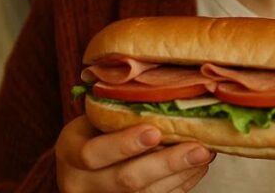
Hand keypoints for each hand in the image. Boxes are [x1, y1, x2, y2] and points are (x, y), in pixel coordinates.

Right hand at [56, 116, 214, 191]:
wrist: (81, 167)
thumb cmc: (93, 132)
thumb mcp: (92, 118)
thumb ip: (117, 111)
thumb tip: (166, 92)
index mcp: (69, 152)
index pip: (93, 153)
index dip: (124, 144)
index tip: (155, 131)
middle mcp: (81, 183)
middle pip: (126, 180)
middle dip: (167, 164)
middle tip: (198, 148)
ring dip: (180, 175)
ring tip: (205, 154)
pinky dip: (180, 185)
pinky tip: (197, 168)